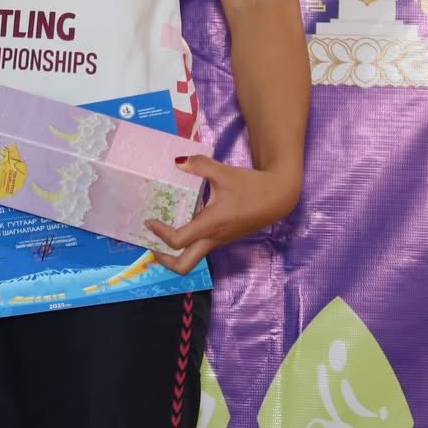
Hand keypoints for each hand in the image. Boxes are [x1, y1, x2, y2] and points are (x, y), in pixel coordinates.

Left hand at [146, 155, 300, 274]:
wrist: (278, 197)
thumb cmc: (252, 186)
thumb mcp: (224, 173)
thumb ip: (200, 165)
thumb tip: (177, 161)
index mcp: (211, 225)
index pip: (179, 240)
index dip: (160, 234)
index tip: (150, 220)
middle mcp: (213, 238)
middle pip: (185, 266)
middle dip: (164, 260)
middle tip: (150, 243)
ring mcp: (219, 241)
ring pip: (192, 258)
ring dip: (174, 252)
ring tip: (159, 232)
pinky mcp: (223, 237)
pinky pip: (200, 246)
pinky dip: (186, 242)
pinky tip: (180, 222)